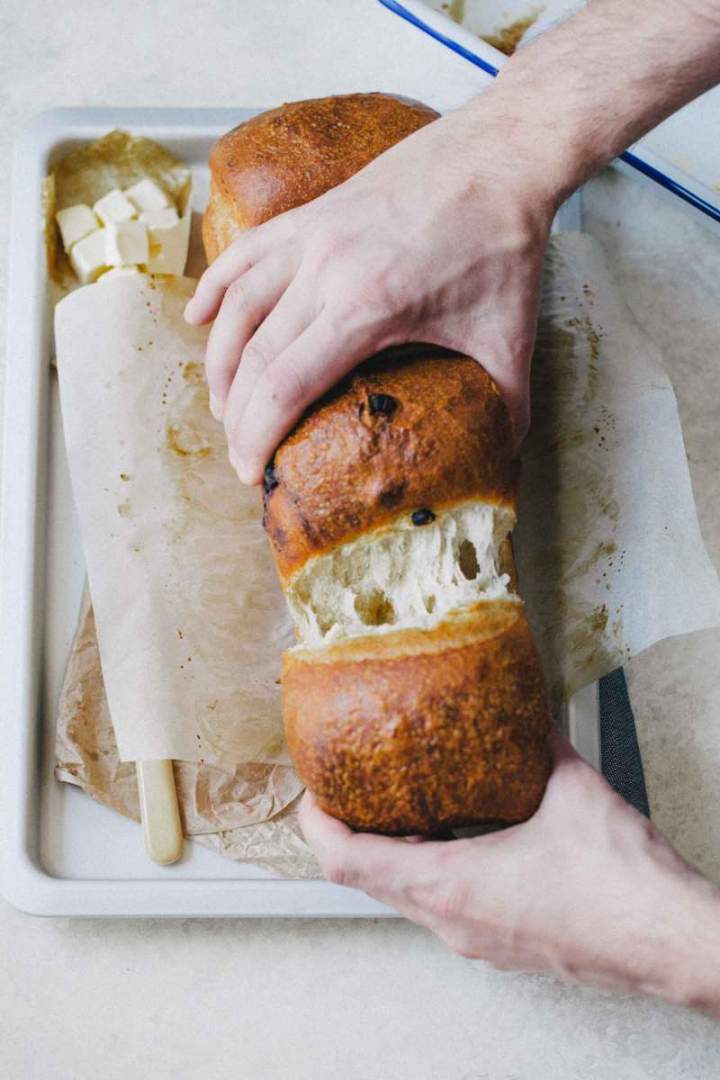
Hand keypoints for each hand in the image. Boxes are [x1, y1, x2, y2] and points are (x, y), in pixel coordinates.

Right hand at [185, 98, 556, 482]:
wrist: (502, 153)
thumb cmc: (505, 246)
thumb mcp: (511, 339)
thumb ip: (507, 408)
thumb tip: (500, 460)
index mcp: (366, 306)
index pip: (283, 386)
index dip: (256, 437)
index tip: (251, 472)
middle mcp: (324, 269)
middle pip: (252, 356)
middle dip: (236, 417)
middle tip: (240, 455)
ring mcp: (312, 235)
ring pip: (237, 305)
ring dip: (217, 362)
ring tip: (220, 405)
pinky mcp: (312, 212)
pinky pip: (245, 251)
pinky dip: (215, 287)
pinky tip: (198, 316)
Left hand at [300, 730, 719, 1013]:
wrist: (670, 942)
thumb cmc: (621, 885)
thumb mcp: (572, 787)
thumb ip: (538, 740)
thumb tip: (522, 707)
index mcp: (449, 886)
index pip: (345, 861)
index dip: (316, 822)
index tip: (314, 790)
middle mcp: (451, 922)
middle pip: (368, 878)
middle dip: (355, 828)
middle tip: (358, 783)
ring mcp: (474, 941)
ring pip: (406, 895)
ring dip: (395, 850)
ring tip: (406, 800)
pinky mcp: (500, 945)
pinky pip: (444, 906)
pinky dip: (434, 868)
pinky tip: (464, 833)